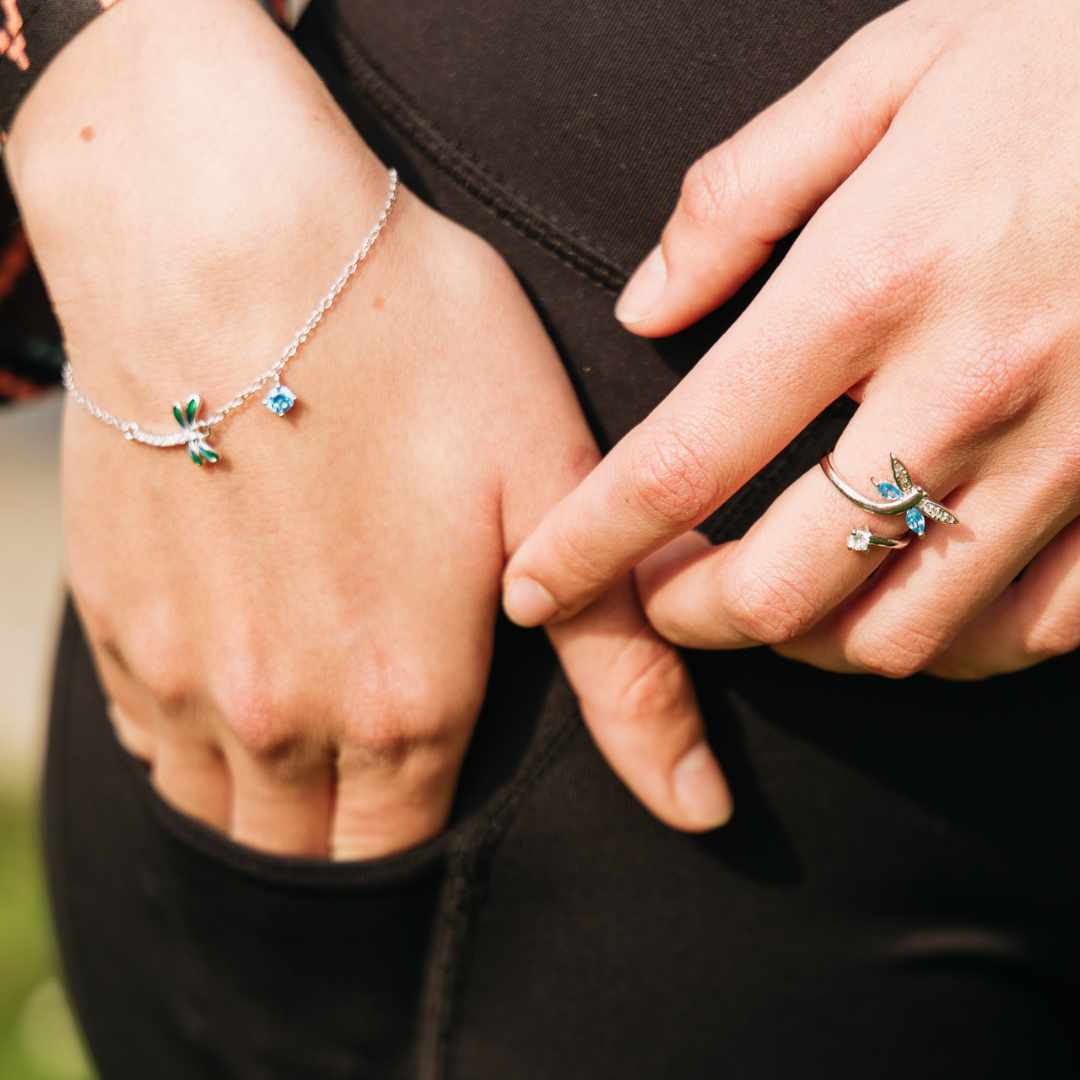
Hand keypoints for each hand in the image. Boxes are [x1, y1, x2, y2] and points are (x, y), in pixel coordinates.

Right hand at [6, 0, 730, 858]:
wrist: (223, 244)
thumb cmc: (409, 343)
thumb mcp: (550, 488)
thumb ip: (623, 669)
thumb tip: (700, 809)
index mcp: (407, 702)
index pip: (413, 843)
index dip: (429, 831)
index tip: (434, 793)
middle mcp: (283, 718)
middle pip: (312, 850)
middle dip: (348, 836)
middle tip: (369, 776)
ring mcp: (181, 677)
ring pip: (222, 815)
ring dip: (267, 803)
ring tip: (303, 739)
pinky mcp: (112, 623)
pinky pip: (148, 744)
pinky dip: (193, 742)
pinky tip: (229, 677)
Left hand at [502, 0, 1079, 680]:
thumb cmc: (1071, 43)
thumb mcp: (890, 69)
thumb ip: (741, 197)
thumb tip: (645, 307)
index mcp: (872, 281)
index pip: (684, 460)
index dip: (590, 544)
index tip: (535, 588)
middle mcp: (964, 389)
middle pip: (784, 587)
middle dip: (696, 618)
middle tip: (664, 597)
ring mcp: (1069, 455)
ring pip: (901, 635)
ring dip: (811, 640)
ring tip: (777, 602)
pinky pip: (1033, 630)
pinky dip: (950, 640)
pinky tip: (914, 595)